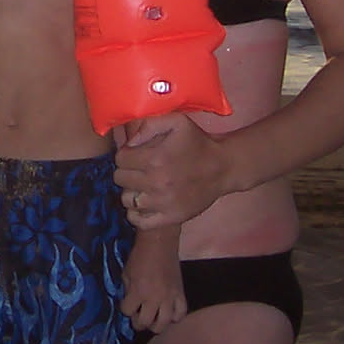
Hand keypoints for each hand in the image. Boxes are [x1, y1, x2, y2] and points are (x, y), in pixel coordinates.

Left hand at [112, 116, 232, 228]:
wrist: (223, 167)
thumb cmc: (198, 143)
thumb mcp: (177, 122)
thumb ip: (150, 124)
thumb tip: (130, 141)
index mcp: (155, 159)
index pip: (120, 159)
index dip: (126, 154)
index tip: (135, 154)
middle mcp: (156, 183)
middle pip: (120, 179)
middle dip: (127, 171)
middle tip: (139, 168)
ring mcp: (162, 204)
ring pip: (126, 200)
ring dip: (131, 191)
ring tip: (143, 185)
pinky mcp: (170, 218)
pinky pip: (138, 220)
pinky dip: (137, 212)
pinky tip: (145, 201)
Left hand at [121, 247, 187, 333]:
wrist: (159, 242)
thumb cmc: (140, 255)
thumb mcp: (126, 272)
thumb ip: (127, 290)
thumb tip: (130, 302)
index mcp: (138, 291)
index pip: (127, 311)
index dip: (125, 308)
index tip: (127, 303)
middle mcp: (154, 297)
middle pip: (145, 322)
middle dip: (139, 322)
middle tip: (139, 316)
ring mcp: (169, 297)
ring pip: (164, 323)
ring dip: (156, 324)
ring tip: (153, 319)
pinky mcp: (180, 293)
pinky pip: (181, 313)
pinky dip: (175, 316)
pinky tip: (169, 313)